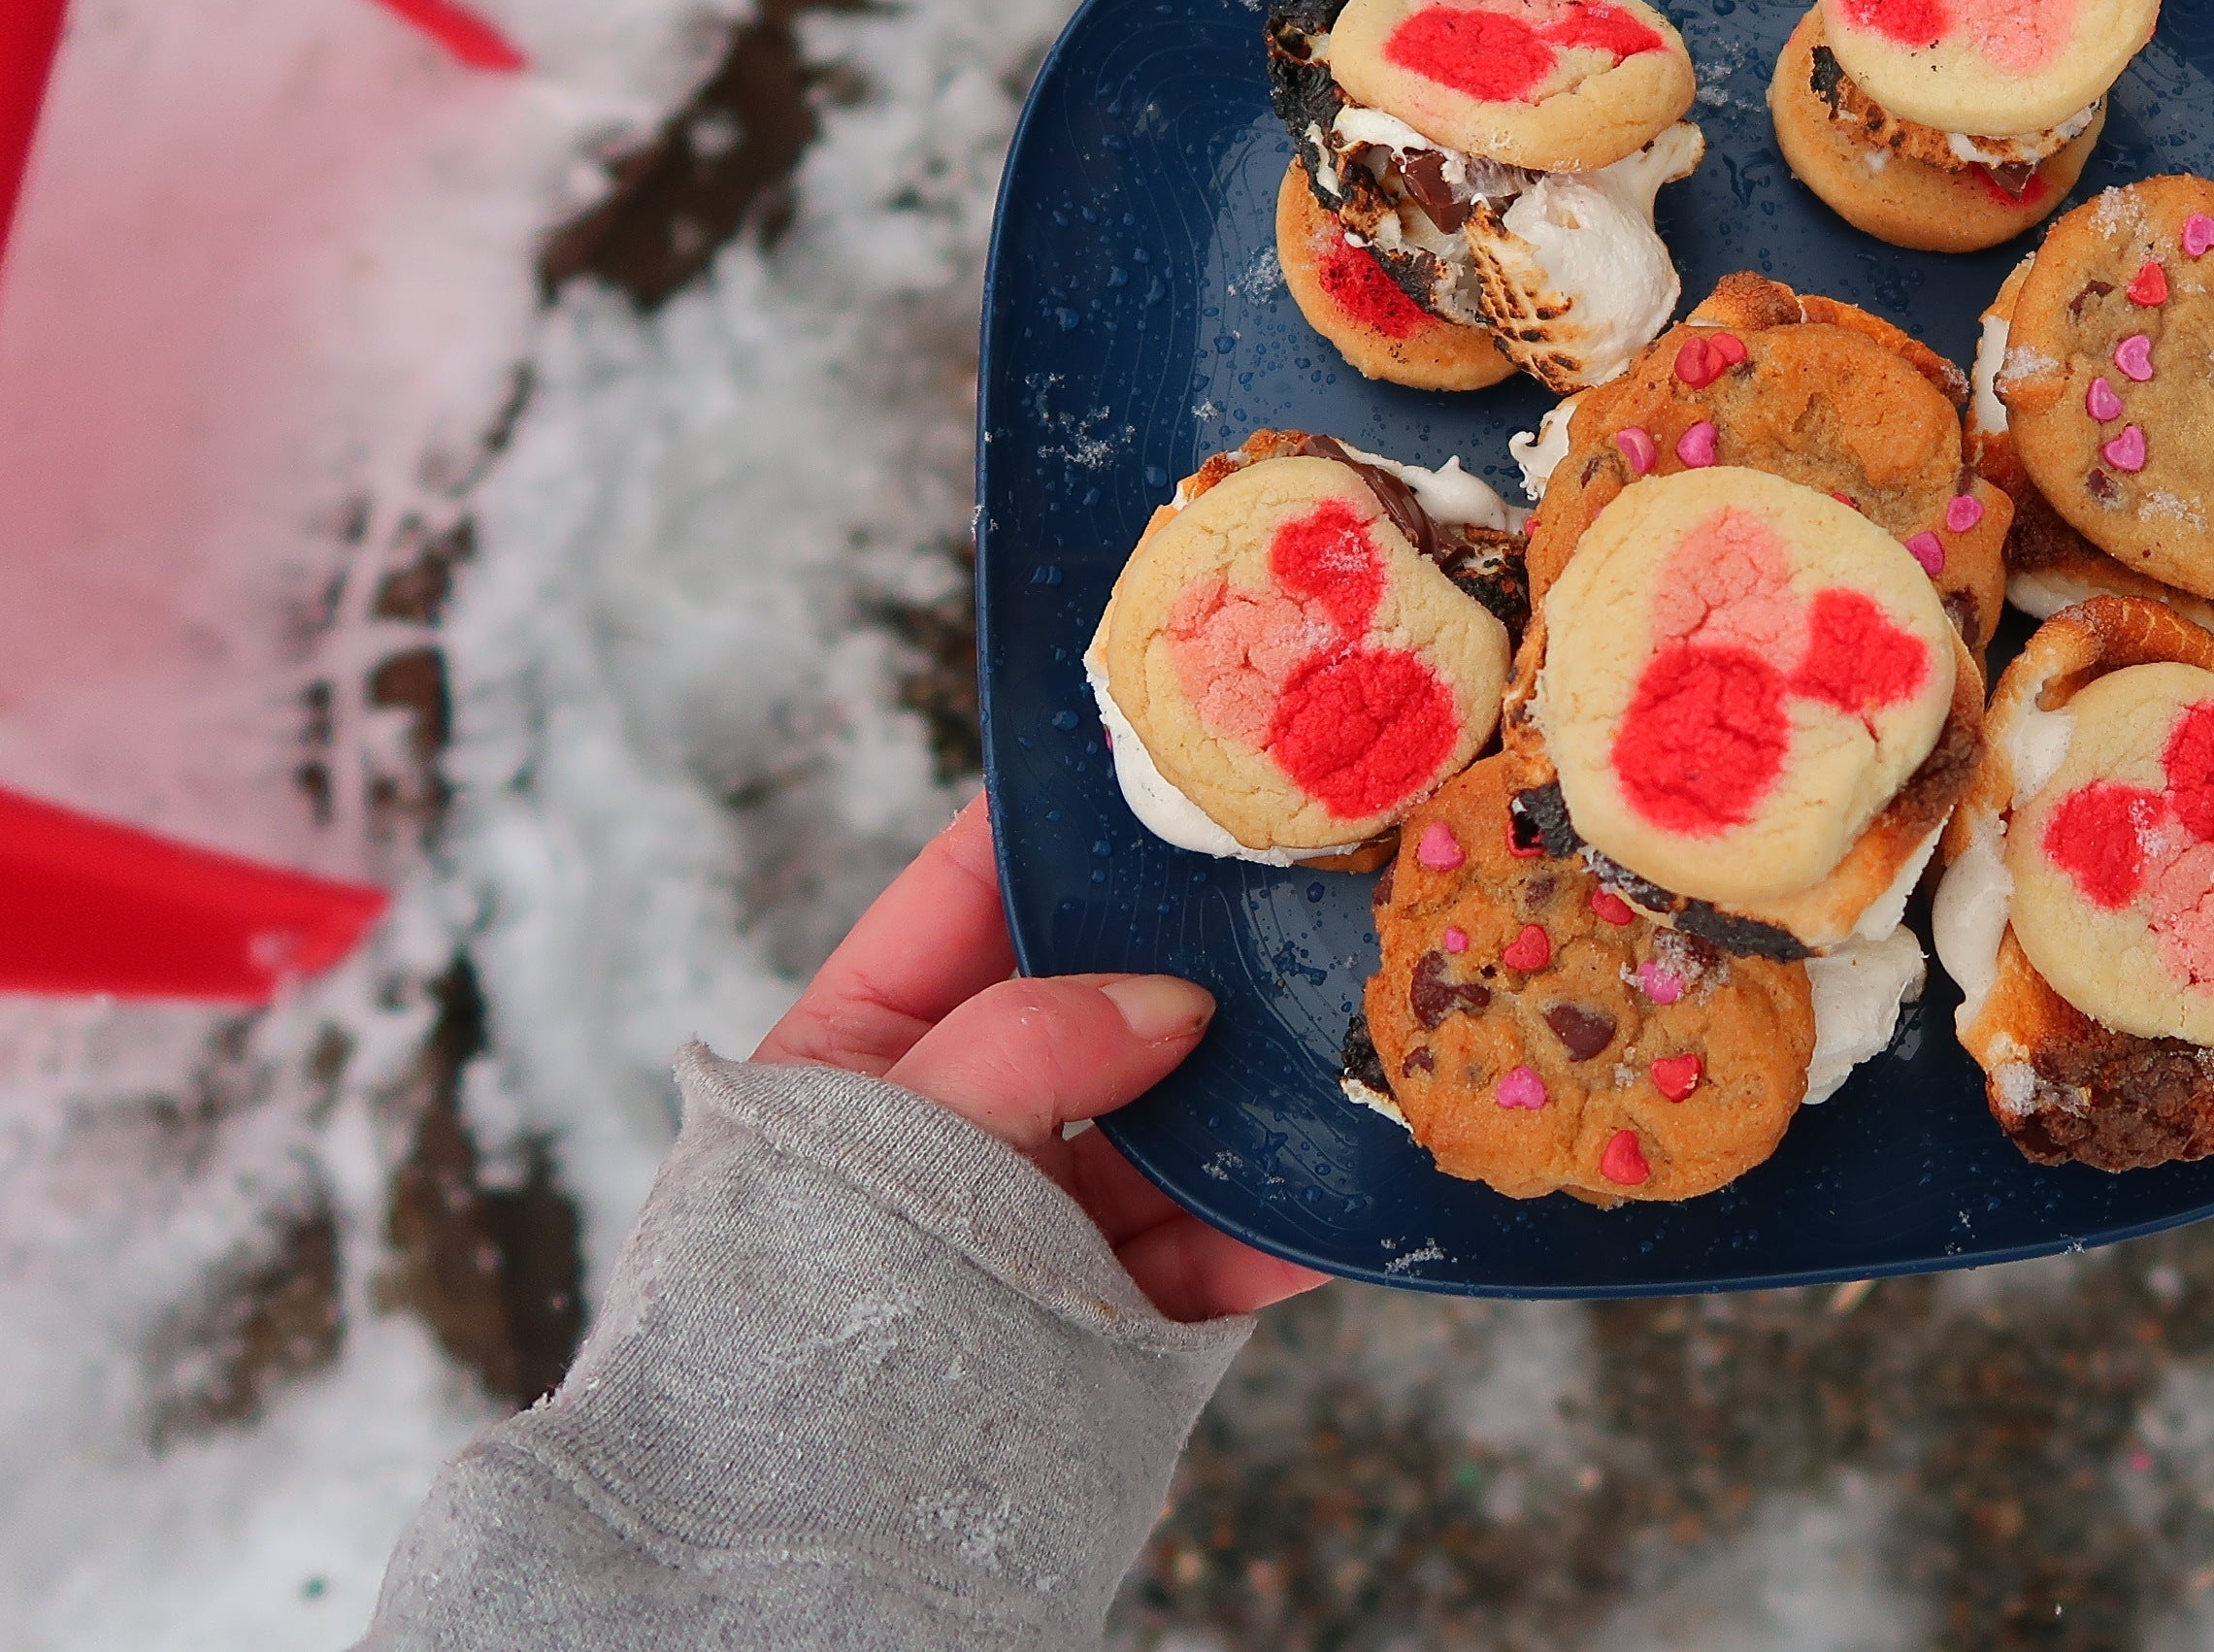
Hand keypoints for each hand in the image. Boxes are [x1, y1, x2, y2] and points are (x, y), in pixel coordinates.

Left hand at [755, 796, 1327, 1323]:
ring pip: (1168, 1129)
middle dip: (1187, 957)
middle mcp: (959, 1123)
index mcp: (861, 1050)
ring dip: (1250, 1097)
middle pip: (1095, 1008)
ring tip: (1339, 1033)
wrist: (818, 1524)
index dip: (1052, 822)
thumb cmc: (810, 1296)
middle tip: (1285, 880)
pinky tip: (1332, 1203)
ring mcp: (1037, 1219)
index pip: (962, 896)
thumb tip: (1175, 1000)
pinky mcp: (1105, 1314)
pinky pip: (1207, 1254)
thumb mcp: (903, 1127)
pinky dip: (1273, 1230)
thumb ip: (1031, 1040)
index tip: (1152, 755)